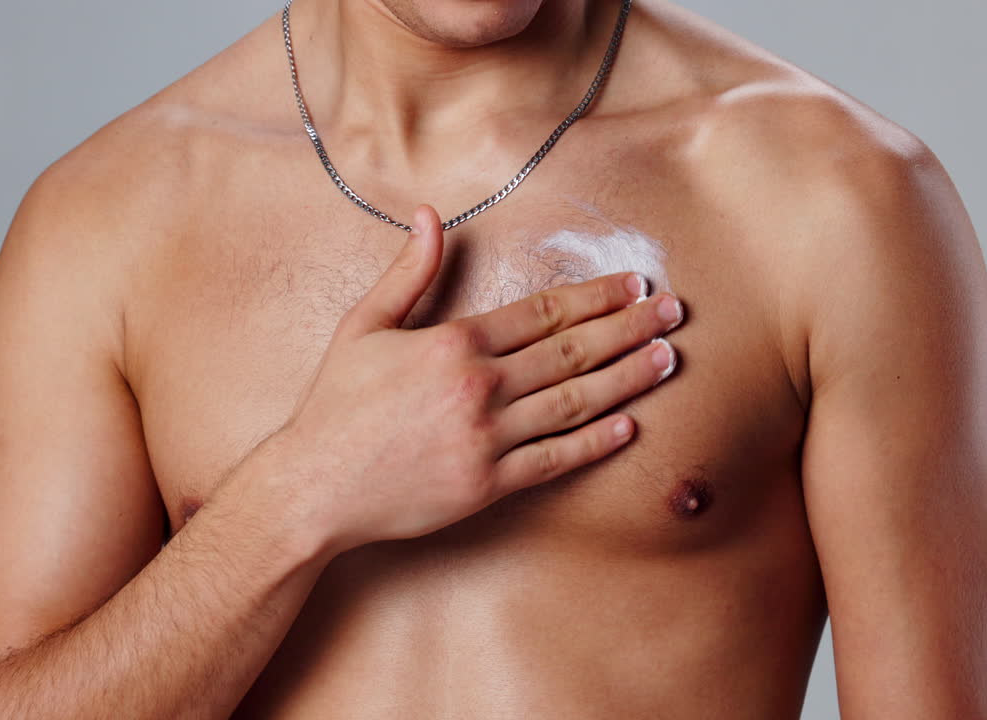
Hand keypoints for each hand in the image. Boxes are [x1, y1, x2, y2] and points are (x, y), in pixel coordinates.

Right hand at [254, 204, 683, 555]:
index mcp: (453, 343)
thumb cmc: (335, 405)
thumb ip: (408, 272)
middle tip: (672, 312)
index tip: (633, 285)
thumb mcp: (364, 325)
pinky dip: (595, 443)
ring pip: (575, 403)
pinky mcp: (488, 485)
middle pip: (571, 351)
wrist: (314, 485)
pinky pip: (556, 460)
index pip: (542, 312)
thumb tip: (429, 214)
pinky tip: (629, 425)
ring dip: (628, 378)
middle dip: (628, 328)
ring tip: (667, 359)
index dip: (594, 296)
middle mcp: (479, 387)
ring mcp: (487, 439)